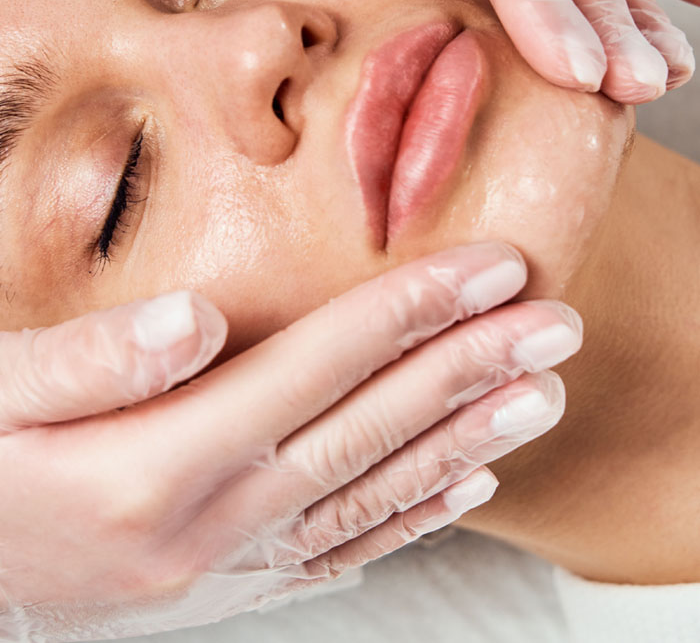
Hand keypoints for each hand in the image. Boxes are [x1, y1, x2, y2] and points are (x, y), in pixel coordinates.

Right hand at [0, 243, 578, 637]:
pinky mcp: (230, 585)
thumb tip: (195, 318)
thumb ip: (91, 361)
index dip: (411, 309)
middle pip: (370, 427)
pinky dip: (415, 516)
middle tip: (556, 325)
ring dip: (467, 439)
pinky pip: (344, 551)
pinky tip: (469, 484)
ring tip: (542, 394)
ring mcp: (228, 565)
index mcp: (157, 464)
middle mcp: (211, 523)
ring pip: (375, 493)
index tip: (492, 267)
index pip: (318, 364)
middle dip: (471, 367)